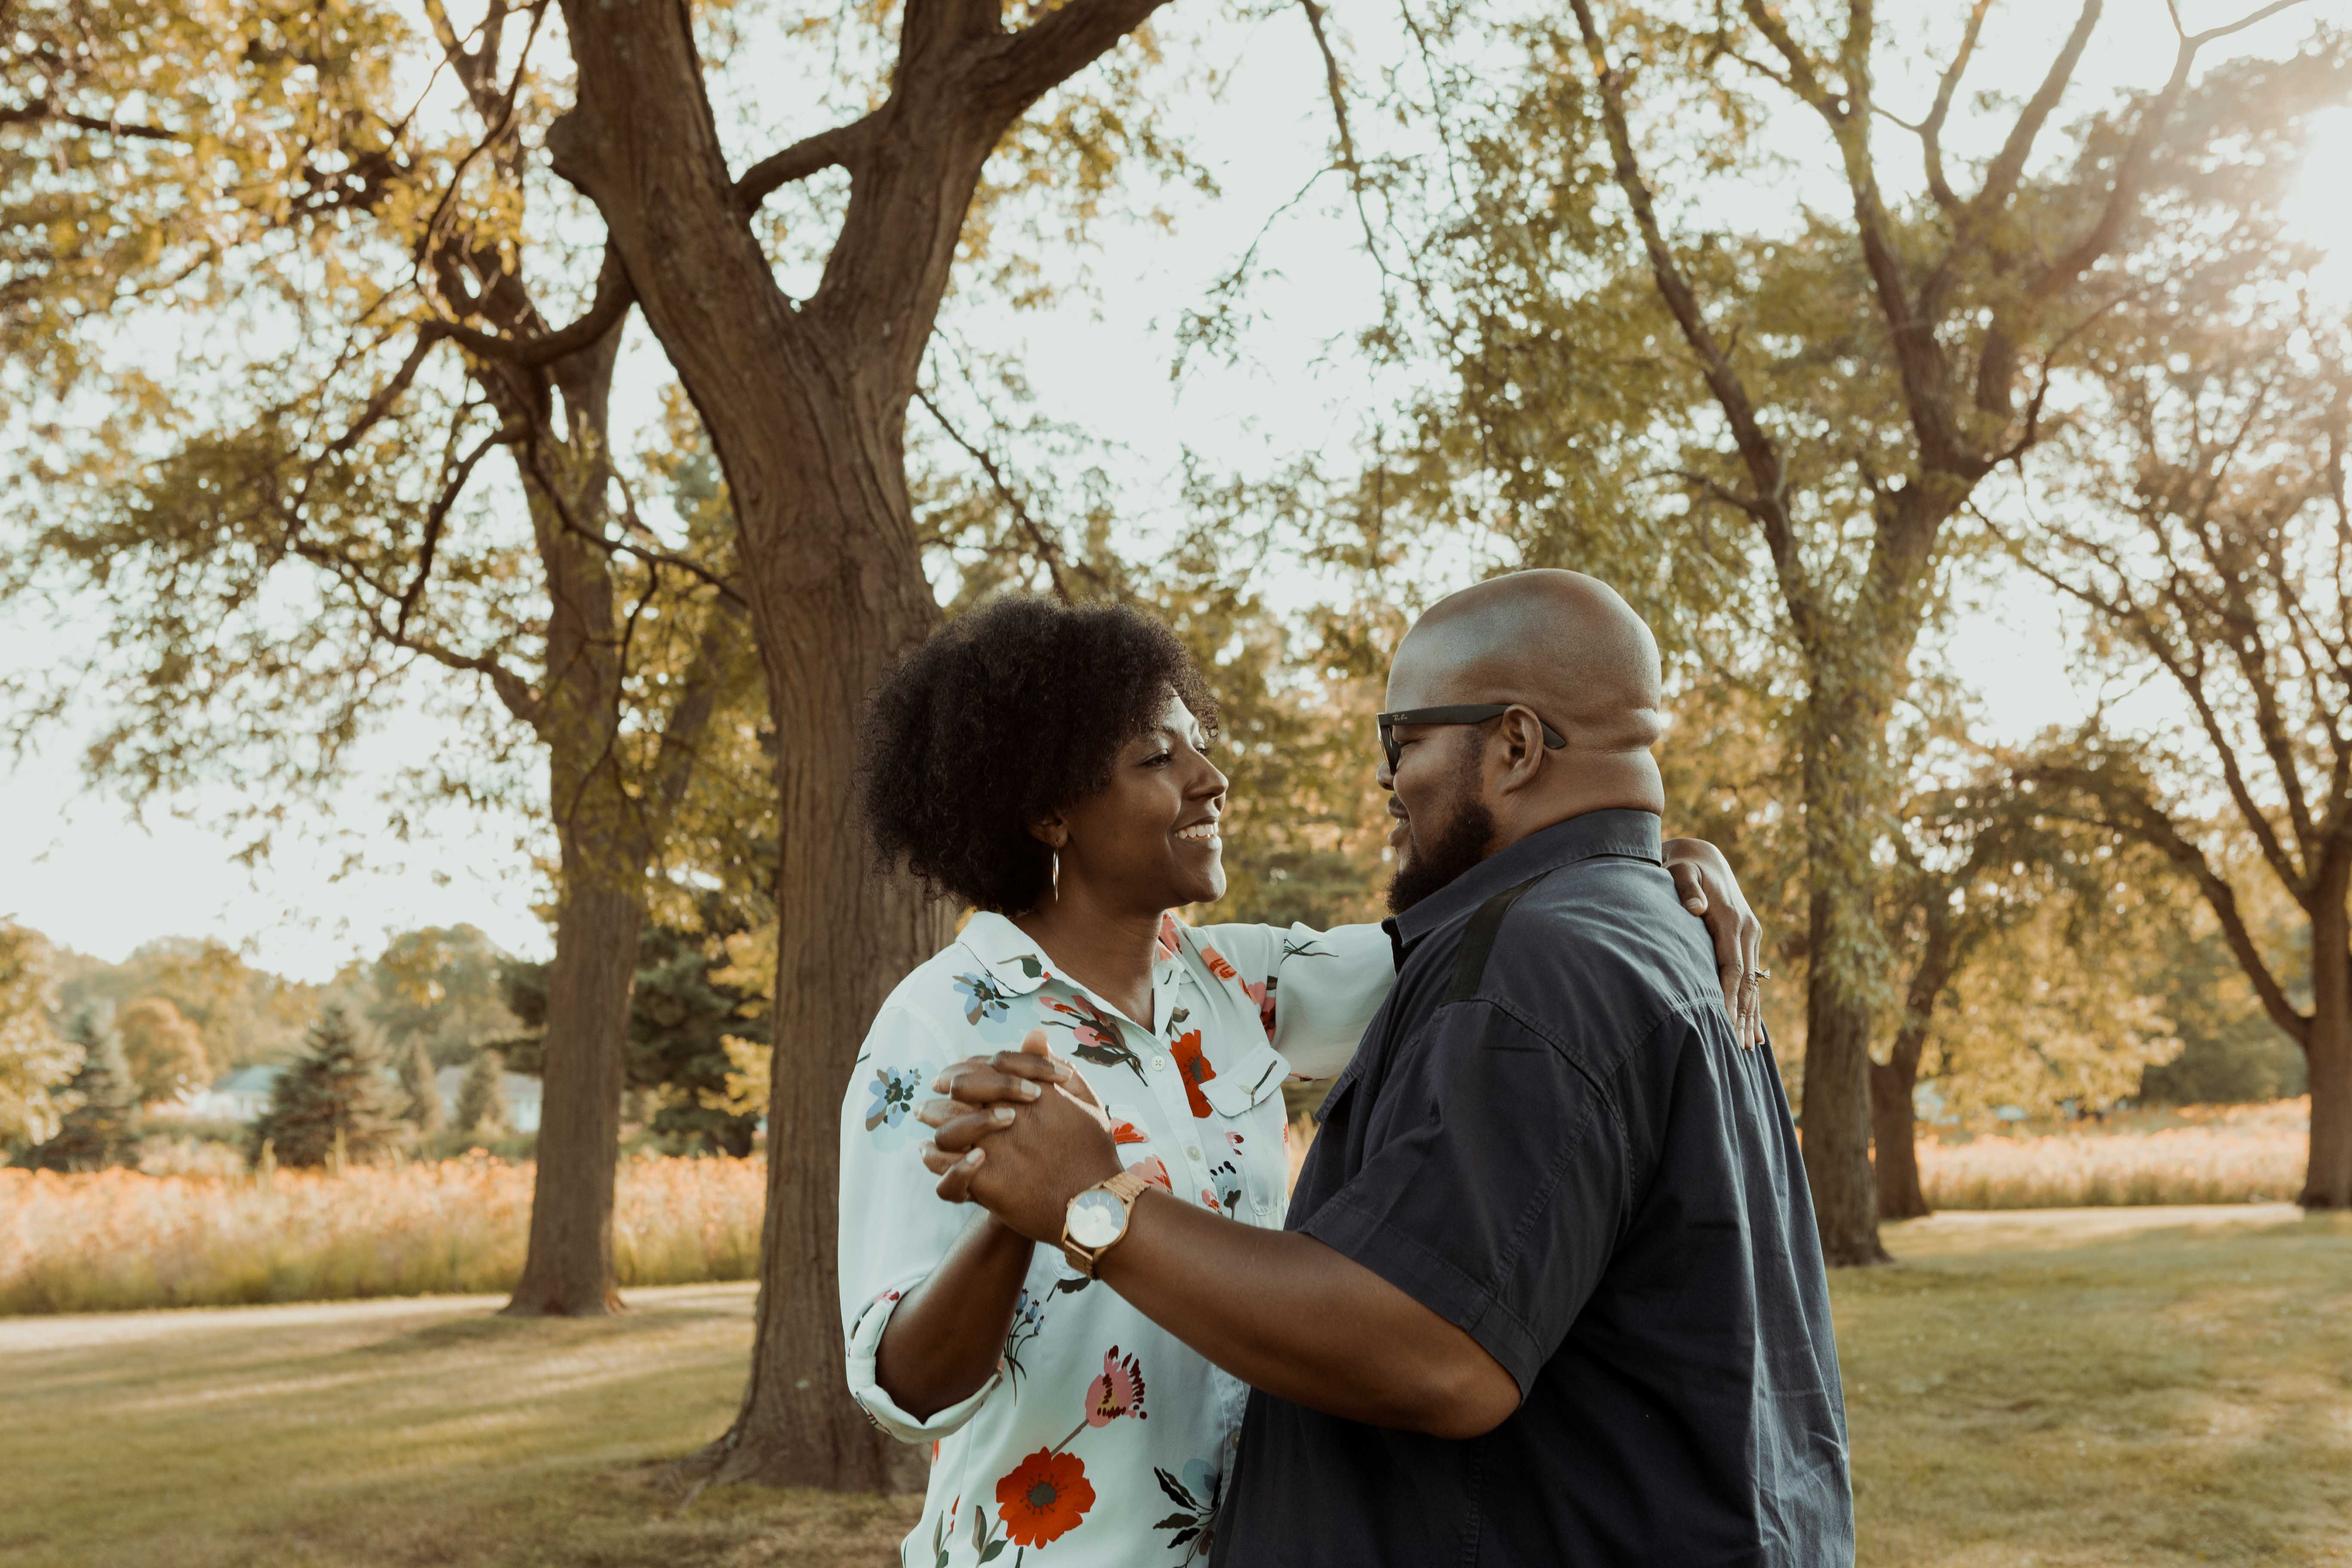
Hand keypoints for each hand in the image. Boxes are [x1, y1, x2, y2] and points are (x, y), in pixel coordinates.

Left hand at [921, 1029, 1120, 1243]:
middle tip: (931, 1095)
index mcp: (1030, 1092)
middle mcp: (1009, 1114)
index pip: (984, 1067)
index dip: (963, 1067)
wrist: (1095, 1205)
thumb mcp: (1084, 1100)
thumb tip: (1034, 1033)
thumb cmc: (1094, 1152)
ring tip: (924, 1120)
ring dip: (932, 1119)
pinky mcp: (986, 1179)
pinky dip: (933, 1158)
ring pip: (946, 1127)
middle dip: (941, 1090)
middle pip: (959, 1092)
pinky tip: (928, 1153)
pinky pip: (945, 1165)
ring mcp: (995, 1146)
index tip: (953, 1074)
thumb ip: (1053, 1068)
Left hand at [1663, 837, 1765, 1047]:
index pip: (1732, 966)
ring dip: (1750, 1015)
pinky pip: (1751, 977)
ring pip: (1752, 983)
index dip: (1728, 996)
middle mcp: (1747, 929)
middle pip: (1746, 981)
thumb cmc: (1683, 865)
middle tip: (1736, 1048)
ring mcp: (1750, 935)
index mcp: (1732, 919)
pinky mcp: (1747, 939)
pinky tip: (1754, 1031)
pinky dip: (1752, 1003)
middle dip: (1742, 1015)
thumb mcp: (1680, 870)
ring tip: (1747, 1048)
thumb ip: (1686, 888)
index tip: (1723, 1022)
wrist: (1702, 855)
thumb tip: (1695, 908)